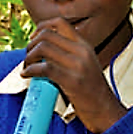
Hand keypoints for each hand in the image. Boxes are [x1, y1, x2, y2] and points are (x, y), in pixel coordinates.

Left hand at [21, 17, 126, 133]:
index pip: (60, 22)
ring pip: (42, 49)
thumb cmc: (91, 91)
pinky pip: (44, 68)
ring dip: (28, 58)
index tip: (34, 39)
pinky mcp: (72, 80)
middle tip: (28, 58)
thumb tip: (41, 50)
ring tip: (27, 68)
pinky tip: (27, 75)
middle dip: (30, 44)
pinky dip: (30, 70)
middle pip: (46, 34)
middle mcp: (82, 51)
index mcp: (85, 46)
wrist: (105, 110)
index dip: (41, 26)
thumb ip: (68, 54)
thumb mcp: (85, 65)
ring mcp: (78, 65)